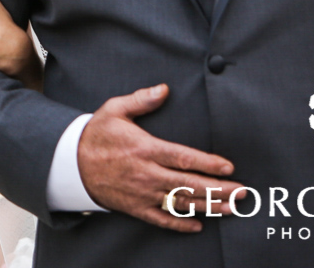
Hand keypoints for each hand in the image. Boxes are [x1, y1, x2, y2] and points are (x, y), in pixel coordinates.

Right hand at [77, 84, 242, 231]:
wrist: (70, 163)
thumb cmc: (96, 134)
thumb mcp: (114, 109)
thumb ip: (141, 99)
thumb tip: (164, 89)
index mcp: (144, 149)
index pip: (183, 158)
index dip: (207, 164)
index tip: (228, 167)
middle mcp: (146, 174)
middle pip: (189, 184)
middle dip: (219, 189)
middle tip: (243, 192)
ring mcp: (142, 193)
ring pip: (181, 203)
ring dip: (208, 206)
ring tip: (231, 208)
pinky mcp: (135, 207)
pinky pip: (161, 219)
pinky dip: (180, 224)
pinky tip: (198, 225)